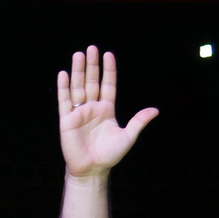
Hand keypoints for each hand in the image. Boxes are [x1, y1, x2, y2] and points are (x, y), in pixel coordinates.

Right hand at [55, 45, 157, 178]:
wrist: (91, 169)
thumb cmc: (110, 155)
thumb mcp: (128, 136)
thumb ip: (139, 121)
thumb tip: (156, 110)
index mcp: (107, 110)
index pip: (108, 85)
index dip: (108, 70)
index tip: (108, 54)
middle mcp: (92, 108)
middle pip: (92, 82)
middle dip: (92, 65)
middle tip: (91, 48)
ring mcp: (79, 113)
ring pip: (78, 87)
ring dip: (78, 71)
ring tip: (78, 54)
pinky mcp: (66, 120)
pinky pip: (64, 100)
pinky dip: (63, 87)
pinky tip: (63, 74)